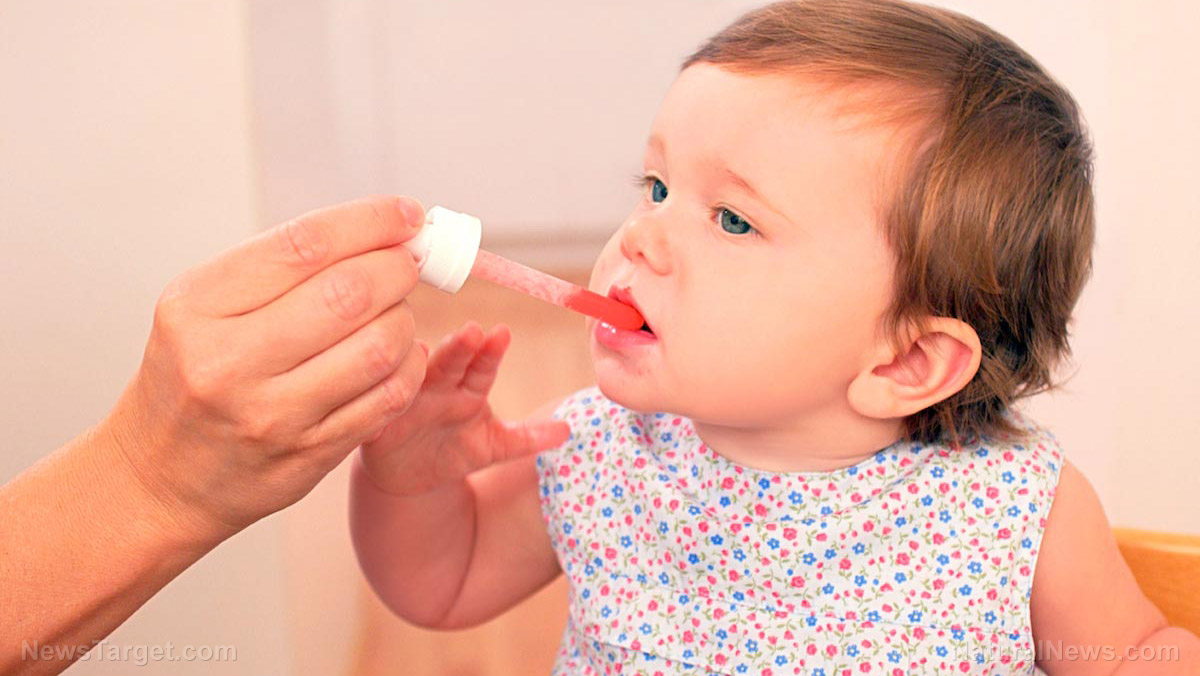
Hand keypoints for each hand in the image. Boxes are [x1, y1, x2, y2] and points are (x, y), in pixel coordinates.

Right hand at [100, 196, 429, 539]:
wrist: (160, 477)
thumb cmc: (194, 373)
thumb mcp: (204, 308)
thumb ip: (282, 267)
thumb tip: (382, 228)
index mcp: (197, 308)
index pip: (304, 245)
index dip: (370, 222)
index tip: (407, 214)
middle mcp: (228, 362)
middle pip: (349, 293)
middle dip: (397, 268)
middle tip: (408, 263)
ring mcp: (271, 414)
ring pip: (379, 347)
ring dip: (405, 319)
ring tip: (396, 312)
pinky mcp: (309, 454)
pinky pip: (388, 397)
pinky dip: (410, 365)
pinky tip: (399, 354)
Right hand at [358, 321, 569, 495]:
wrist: (412, 476)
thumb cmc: (456, 450)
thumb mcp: (494, 447)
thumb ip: (527, 438)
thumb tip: (567, 430)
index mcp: (469, 387)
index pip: (483, 364)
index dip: (491, 351)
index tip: (502, 333)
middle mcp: (438, 386)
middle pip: (450, 362)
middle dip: (459, 347)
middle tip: (471, 331)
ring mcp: (408, 400)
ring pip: (412, 377)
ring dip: (417, 364)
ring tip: (424, 351)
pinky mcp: (378, 421)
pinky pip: (376, 406)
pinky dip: (378, 398)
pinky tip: (381, 389)